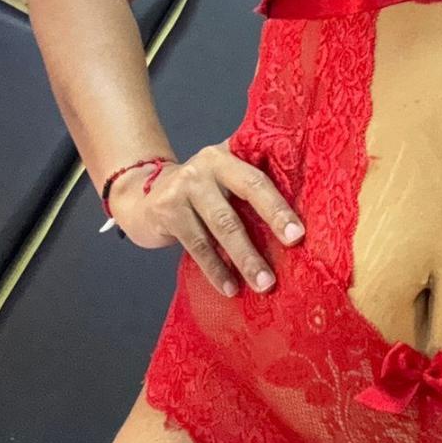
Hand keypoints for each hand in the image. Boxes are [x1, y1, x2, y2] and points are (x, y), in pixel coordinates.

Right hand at [108, 139, 304, 298]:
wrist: (141, 195)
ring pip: (222, 226)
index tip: (300, 233)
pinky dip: (216, 270)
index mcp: (229, 154)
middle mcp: (207, 165)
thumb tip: (295, 225)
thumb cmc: (199, 191)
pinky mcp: (166, 211)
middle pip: (246, 193)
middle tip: (293, 247)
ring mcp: (184, 187)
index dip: (280, 205)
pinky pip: (198, 245)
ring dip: (245, 258)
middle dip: (272, 222)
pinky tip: (231, 288)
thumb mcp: (222, 178)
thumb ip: (250, 186)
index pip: (259, 177)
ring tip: (264, 284)